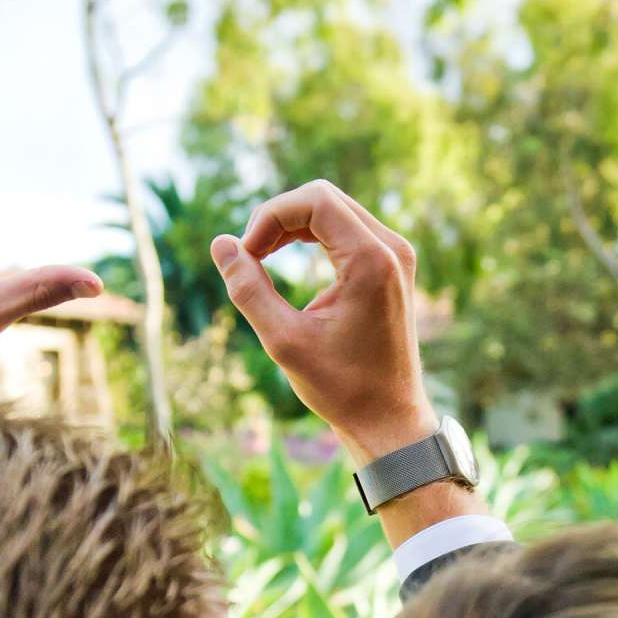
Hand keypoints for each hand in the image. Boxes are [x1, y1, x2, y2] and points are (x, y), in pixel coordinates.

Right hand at [210, 181, 431, 464]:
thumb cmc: (342, 387)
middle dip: (277, 218)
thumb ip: (248, 289)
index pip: (314, 201)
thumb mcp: (284, 341)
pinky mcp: (391, 266)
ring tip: (258, 259)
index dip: (270, 217)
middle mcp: (391, 249)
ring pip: (333, 210)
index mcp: (372, 262)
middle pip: (323, 198)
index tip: (246, 255)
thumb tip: (221, 244)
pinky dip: (310, 236)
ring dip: (291, 225)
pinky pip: (345, 229)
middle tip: (248, 256)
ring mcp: (396, 255)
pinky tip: (281, 260)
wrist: (390, 419)